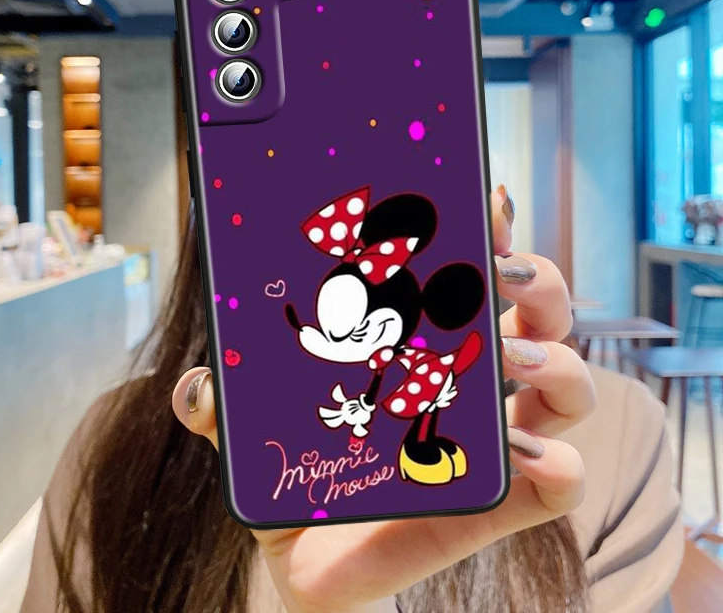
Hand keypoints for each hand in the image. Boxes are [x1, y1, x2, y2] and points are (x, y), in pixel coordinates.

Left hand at [172, 187, 594, 612]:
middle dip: (538, 280)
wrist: (308, 564)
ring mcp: (494, 442)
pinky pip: (562, 480)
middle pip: (537, 315)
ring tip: (512, 359)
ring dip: (558, 360)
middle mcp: (471, 384)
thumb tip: (197, 386)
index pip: (468, 277)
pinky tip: (526, 455)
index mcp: (422, 347)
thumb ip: (225, 408)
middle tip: (503, 270)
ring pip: (568, 383)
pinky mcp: (504, 505)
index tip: (480, 200)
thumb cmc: (297, 480)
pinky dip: (560, 463)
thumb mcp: (256, 433)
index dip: (485, 232)